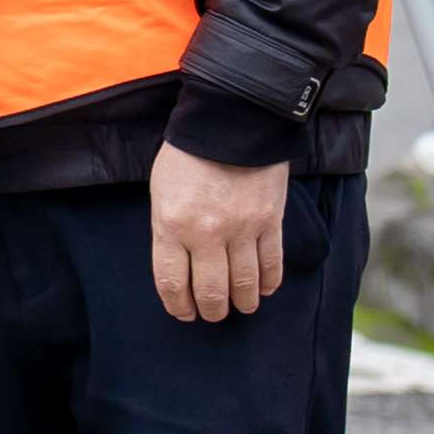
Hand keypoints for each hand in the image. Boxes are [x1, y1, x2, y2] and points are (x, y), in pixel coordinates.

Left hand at [151, 146, 290, 322]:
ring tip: (241, 305)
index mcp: (171, 225)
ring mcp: (241, 228)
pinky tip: (264, 289)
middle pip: (211, 292)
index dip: (178, 306)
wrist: (230, 119)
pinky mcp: (270, 220)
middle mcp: (206, 232)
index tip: (184, 313)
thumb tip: (181, 268)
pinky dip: (269, 283)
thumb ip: (169, 231)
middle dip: (211, 310)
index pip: (172, 282)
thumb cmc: (188, 155)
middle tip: (213, 313)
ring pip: (245, 285)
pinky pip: (272, 264)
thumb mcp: (162, 192)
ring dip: (242, 302)